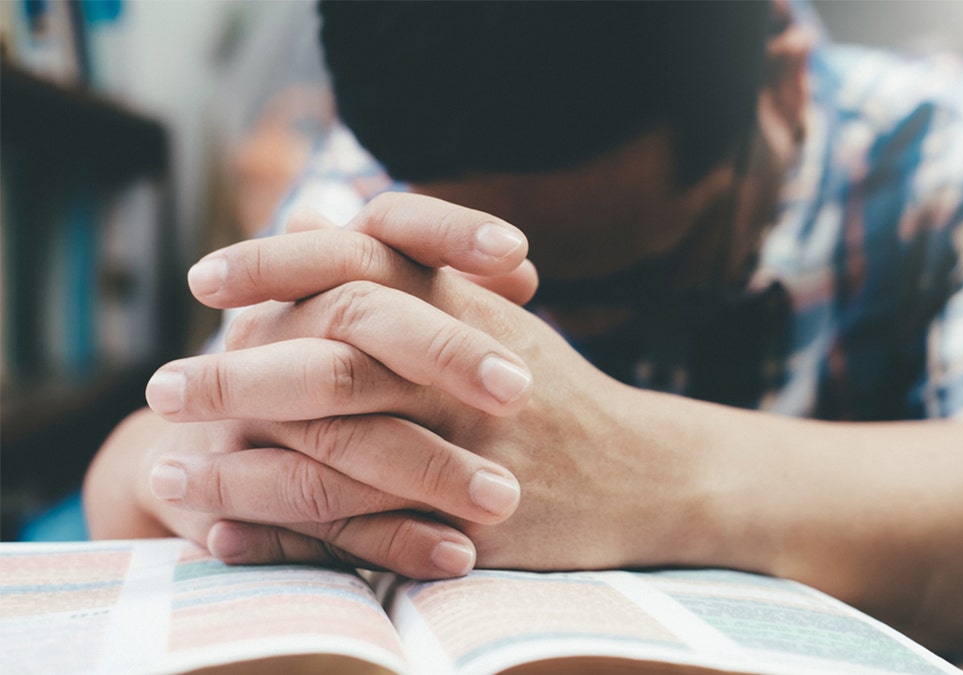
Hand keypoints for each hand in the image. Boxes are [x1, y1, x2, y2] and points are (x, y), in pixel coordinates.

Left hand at [148, 193, 708, 574]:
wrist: (648, 472)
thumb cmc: (559, 394)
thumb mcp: (492, 316)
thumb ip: (411, 270)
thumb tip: (320, 211)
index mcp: (467, 307)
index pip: (361, 264)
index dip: (276, 265)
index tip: (205, 281)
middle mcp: (466, 369)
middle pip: (336, 358)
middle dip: (238, 376)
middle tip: (162, 389)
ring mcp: (473, 447)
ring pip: (340, 450)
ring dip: (244, 469)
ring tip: (172, 479)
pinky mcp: (477, 519)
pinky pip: (367, 530)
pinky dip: (289, 537)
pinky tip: (228, 539)